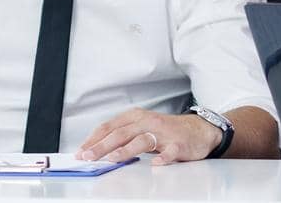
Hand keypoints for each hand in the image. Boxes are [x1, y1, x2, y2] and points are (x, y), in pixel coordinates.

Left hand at [77, 108, 220, 165]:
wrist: (199, 130)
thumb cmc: (167, 130)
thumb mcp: (142, 128)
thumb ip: (121, 136)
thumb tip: (94, 149)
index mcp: (136, 117)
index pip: (110, 126)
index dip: (93, 139)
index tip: (80, 152)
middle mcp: (148, 122)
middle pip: (122, 133)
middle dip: (102, 146)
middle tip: (88, 157)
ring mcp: (164, 133)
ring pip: (142, 140)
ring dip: (126, 150)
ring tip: (113, 159)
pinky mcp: (179, 144)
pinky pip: (170, 151)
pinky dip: (163, 157)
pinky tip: (156, 163)